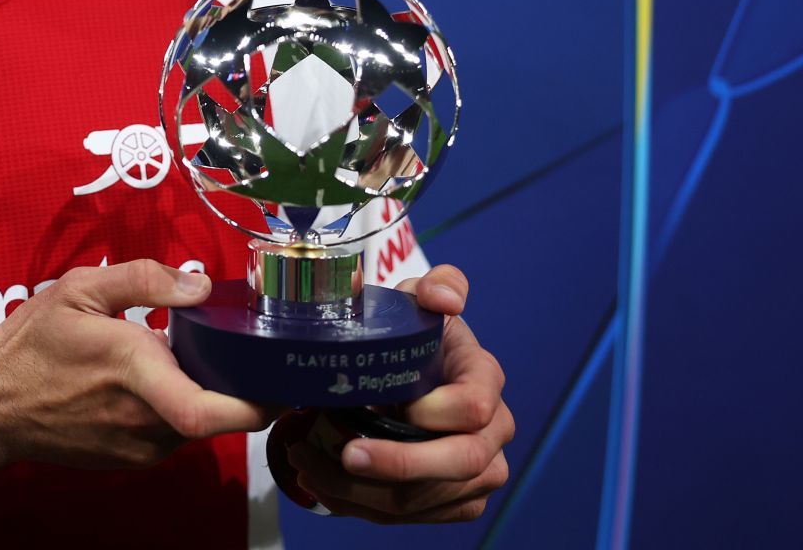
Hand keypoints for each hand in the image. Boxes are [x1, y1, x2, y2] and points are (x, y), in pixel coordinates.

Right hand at [0, 259, 276, 504]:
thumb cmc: (30, 345)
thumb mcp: (79, 289)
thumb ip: (144, 280)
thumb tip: (201, 285)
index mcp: (136, 372)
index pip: (214, 410)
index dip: (259, 402)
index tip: (280, 378)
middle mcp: (143, 419)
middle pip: (218, 414)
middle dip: (233, 382)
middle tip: (237, 349)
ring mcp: (137, 446)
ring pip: (196, 423)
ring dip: (201, 394)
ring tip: (183, 358)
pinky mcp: (128, 459)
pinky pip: (171, 433)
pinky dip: (175, 408)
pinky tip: (154, 380)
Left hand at [273, 265, 514, 522]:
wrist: (406, 369)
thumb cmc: (412, 332)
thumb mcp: (419, 298)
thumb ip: (438, 285)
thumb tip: (443, 298)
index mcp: (486, 380)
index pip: (474, 408)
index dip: (434, 413)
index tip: (392, 404)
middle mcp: (493, 433)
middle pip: (461, 465)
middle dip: (400, 465)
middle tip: (344, 456)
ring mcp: (478, 472)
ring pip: (429, 499)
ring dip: (364, 490)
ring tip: (309, 464)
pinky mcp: (454, 500)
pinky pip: (413, 517)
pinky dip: (363, 506)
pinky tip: (322, 483)